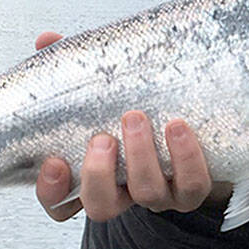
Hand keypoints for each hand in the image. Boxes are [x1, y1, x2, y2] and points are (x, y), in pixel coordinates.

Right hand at [32, 31, 219, 222]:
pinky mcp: (193, 188)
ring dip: (142, 158)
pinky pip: (192, 185)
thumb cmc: (140, 108)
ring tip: (137, 118)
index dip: (52, 191)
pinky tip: (178, 126)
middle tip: (102, 138)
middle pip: (101, 207)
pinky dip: (186, 158)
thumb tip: (46, 41)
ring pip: (148, 194)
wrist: (202, 128)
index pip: (60, 203)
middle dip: (98, 175)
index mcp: (94, 176)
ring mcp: (160, 194)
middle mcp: (125, 192)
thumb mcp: (103, 91)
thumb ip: (73, 71)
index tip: (55, 162)